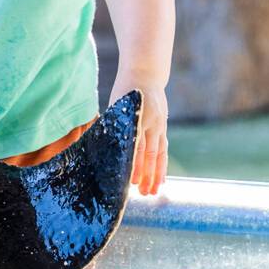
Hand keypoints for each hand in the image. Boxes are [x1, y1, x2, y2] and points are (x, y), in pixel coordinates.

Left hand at [111, 75, 167, 195]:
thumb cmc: (125, 91)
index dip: (135, 165)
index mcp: (137, 119)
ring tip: (153, 191)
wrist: (145, 74)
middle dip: (146, 175)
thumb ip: (115, 125)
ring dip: (156, 174)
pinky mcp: (162, 126)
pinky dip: (162, 164)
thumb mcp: (116, 105)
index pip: (136, 147)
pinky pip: (163, 149)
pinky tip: (161, 178)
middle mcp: (150, 124)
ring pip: (159, 154)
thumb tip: (105, 147)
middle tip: (143, 193)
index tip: (131, 181)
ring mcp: (159, 126)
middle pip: (149, 154)